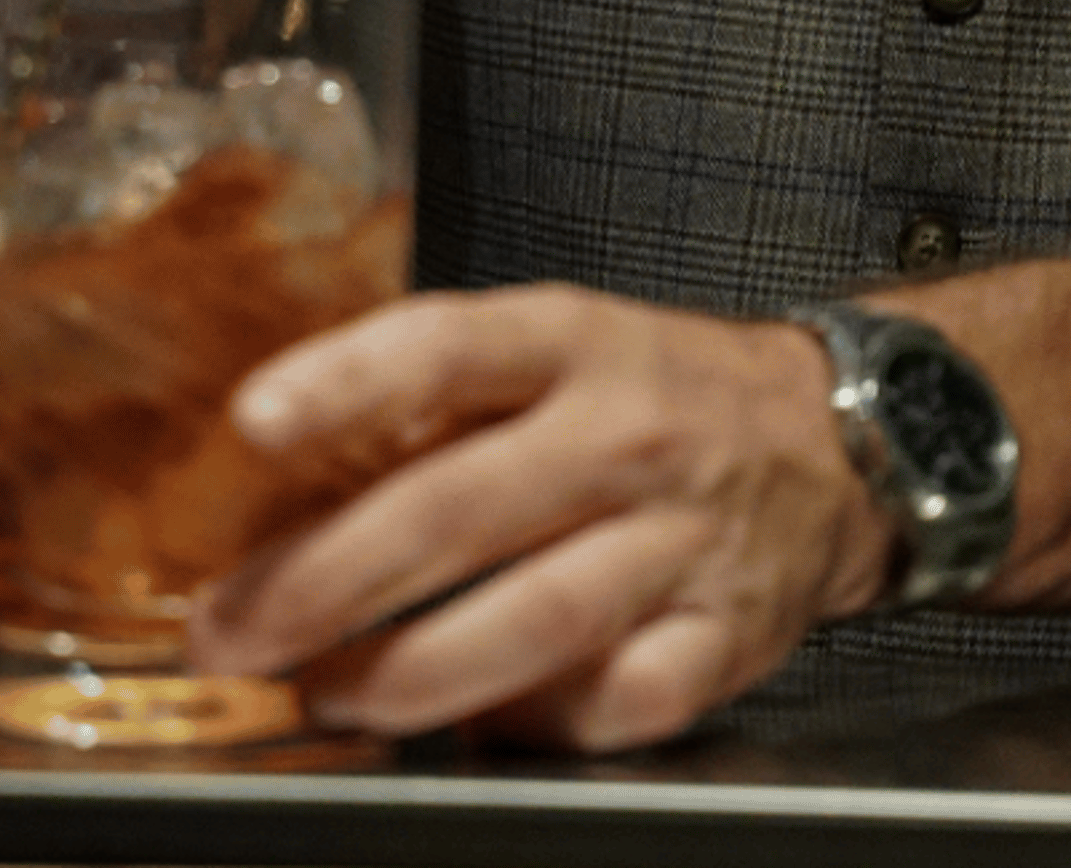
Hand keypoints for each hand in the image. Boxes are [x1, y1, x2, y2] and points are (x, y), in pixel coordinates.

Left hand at [190, 286, 894, 751]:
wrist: (838, 440)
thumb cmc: (657, 391)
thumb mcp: (559, 345)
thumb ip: (446, 398)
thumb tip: (298, 467)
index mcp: (574, 341)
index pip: (448, 344)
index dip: (348, 378)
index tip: (252, 419)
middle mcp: (627, 433)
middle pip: (465, 505)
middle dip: (331, 577)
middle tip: (232, 627)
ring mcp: (681, 539)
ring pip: (536, 617)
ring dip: (411, 671)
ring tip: (325, 691)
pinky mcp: (726, 638)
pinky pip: (621, 700)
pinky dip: (537, 723)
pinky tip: (468, 730)